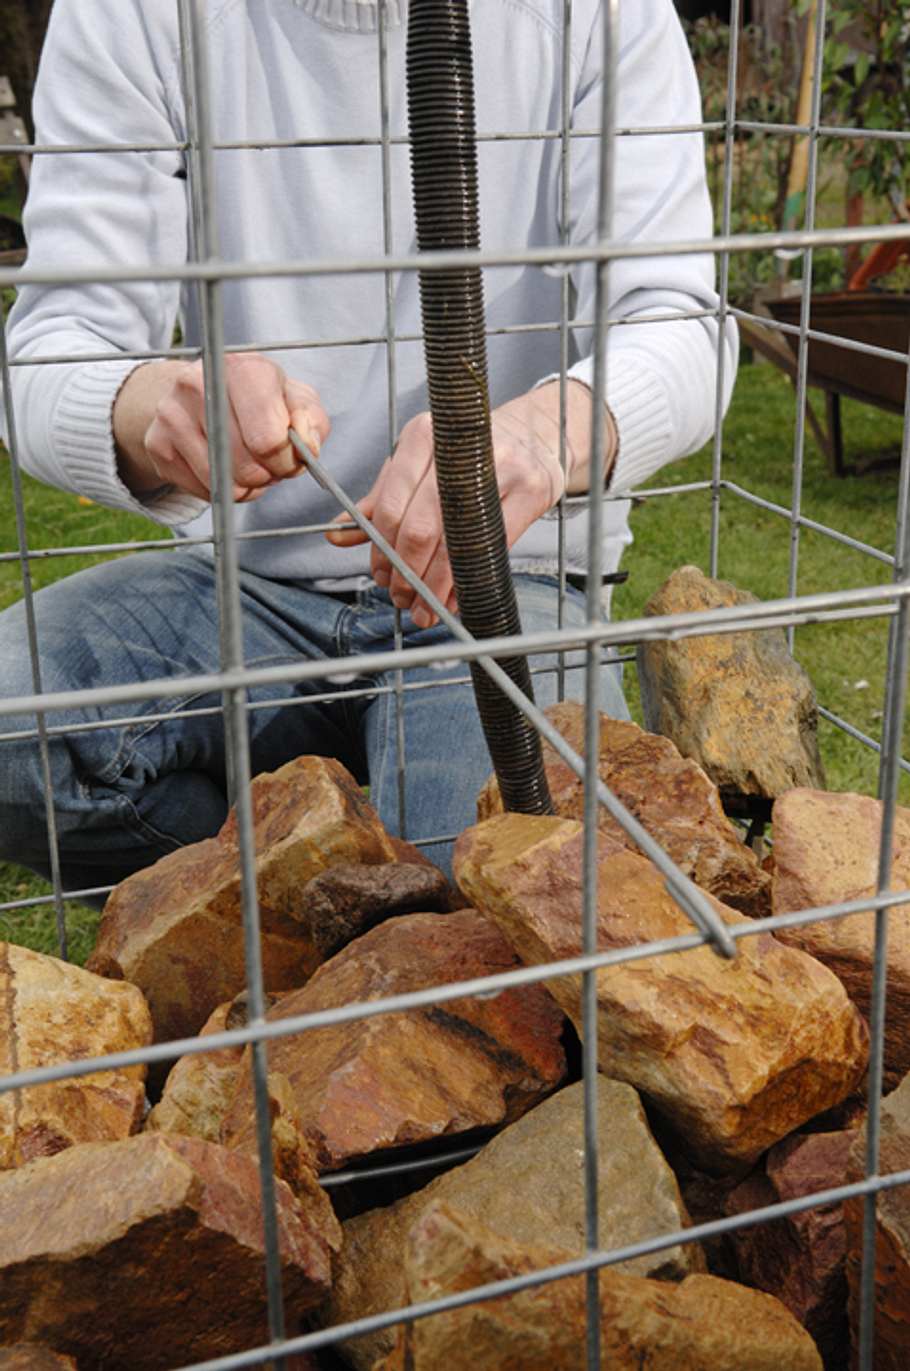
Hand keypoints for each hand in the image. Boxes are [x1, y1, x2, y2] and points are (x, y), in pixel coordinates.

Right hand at [113, 353, 329, 501]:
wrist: (202, 393)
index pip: (269, 439)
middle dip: (266, 475)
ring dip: (246, 487)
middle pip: (246, 467)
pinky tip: (224, 468)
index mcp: (242, 367)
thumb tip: (305, 445)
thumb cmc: (261, 400)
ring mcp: (171, 413)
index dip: (285, 460)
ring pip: (223, 483)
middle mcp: (198, 382)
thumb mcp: (296, 401)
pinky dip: (222, 491)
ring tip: (248, 464)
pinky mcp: (157, 443)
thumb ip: (310, 422)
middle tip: (268, 464)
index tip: (287, 457)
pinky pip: (202, 491)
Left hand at [325, 379, 615, 627]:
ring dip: (433, 585)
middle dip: (406, 572)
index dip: (382, 549)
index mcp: (424, 435)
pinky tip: (455, 599)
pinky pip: (490, 549)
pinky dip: (466, 582)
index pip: (392, 504)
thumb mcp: (422, 467)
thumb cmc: (470, 457)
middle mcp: (460, 448)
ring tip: (423, 609)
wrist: (536, 435)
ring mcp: (500, 467)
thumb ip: (382, 500)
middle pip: (420, 526)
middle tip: (400, 597)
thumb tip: (337, 537)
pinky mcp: (531, 490)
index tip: (380, 576)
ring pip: (454, 542)